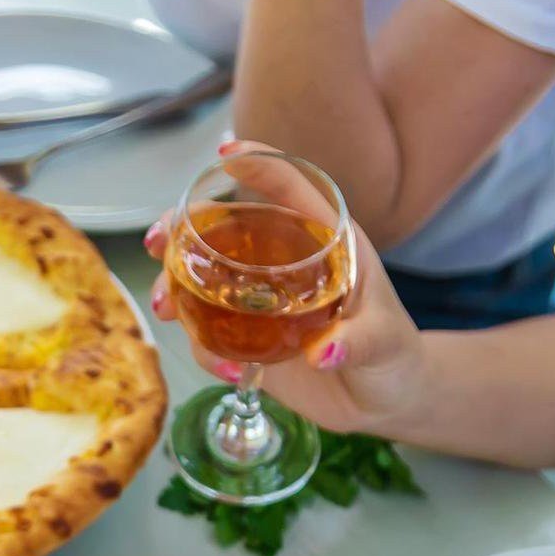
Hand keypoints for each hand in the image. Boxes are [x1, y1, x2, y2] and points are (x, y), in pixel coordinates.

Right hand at [146, 139, 427, 435]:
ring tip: (167, 309)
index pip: (289, 187)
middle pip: (223, 228)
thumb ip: (358, 342)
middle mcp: (284, 262)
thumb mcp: (384, 342)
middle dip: (180, 229)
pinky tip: (229, 371)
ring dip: (174, 287)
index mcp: (324, 240)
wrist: (386, 401)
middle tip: (158, 244)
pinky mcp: (248, 340)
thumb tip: (324, 353)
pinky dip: (205, 349)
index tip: (224, 154)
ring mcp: (260, 301)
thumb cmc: (396, 356)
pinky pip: (211, 336)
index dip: (258, 162)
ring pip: (203, 280)